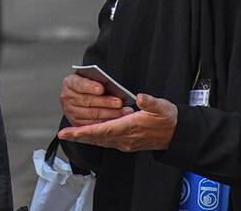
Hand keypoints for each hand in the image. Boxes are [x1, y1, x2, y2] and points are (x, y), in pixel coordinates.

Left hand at [58, 94, 177, 151]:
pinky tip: (88, 134)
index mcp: (130, 128)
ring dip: (85, 137)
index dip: (84, 132)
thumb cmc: (168, 119)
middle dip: (79, 136)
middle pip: (97, 138)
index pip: (102, 130)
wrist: (177, 134)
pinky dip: (95, 137)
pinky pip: (106, 141)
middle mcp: (124, 138)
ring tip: (70, 134)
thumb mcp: (162, 107)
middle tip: (63, 134)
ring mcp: (125, 142)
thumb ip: (150, 102)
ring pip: (100, 141)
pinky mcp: (126, 143)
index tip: (70, 133)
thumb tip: (140, 97)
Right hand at [60, 73, 129, 125]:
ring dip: (109, 114)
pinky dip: (105, 123)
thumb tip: (110, 85)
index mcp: (70, 83)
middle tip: (119, 102)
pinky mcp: (76, 123)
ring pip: (91, 114)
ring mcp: (70, 112)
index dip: (90, 87)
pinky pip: (92, 125)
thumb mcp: (90, 78)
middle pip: (87, 101)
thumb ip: (98, 80)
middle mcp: (67, 98)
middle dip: (105, 102)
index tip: (102, 89)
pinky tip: (116, 120)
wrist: (79, 95)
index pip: (79, 84)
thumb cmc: (89, 85)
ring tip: (122, 112)